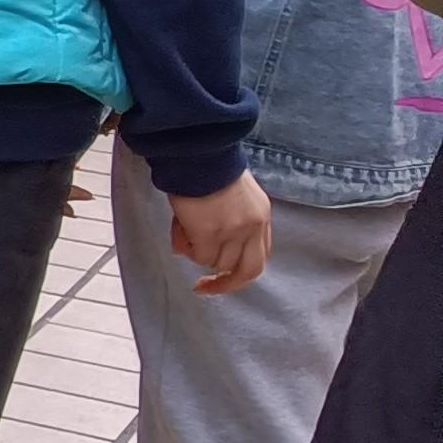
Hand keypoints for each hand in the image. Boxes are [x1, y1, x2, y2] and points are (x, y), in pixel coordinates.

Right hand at [164, 171, 273, 294]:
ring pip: (216, 262)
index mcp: (261, 217)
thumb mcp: (230, 196)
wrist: (199, 155)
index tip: (221, 276)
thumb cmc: (209, 168)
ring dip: (197, 253)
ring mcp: (233, 233)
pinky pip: (198, 255)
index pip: (260, 254)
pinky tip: (180, 228)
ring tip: (183, 229)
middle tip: (203, 287)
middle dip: (225, 284)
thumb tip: (190, 248)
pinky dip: (186, 247)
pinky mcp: (210, 234)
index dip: (240, 269)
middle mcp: (253, 228)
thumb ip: (223, 223)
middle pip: (247, 270)